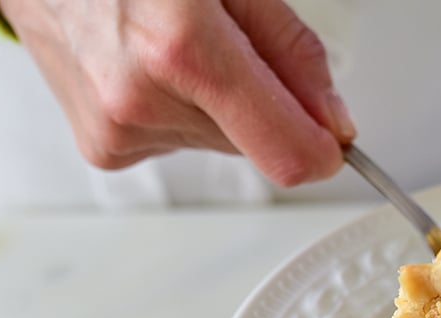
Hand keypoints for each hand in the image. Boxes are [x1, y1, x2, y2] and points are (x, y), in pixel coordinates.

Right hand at [0, 0, 355, 184]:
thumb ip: (292, 51)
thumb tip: (333, 124)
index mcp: (180, 49)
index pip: (286, 153)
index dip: (324, 149)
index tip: (334, 137)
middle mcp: (142, 100)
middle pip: (258, 144)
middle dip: (260, 101)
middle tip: (221, 42)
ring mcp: (118, 131)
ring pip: (221, 142)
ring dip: (216, 104)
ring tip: (170, 46)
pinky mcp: (105, 149)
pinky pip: (181, 143)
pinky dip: (180, 111)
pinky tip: (147, 68)